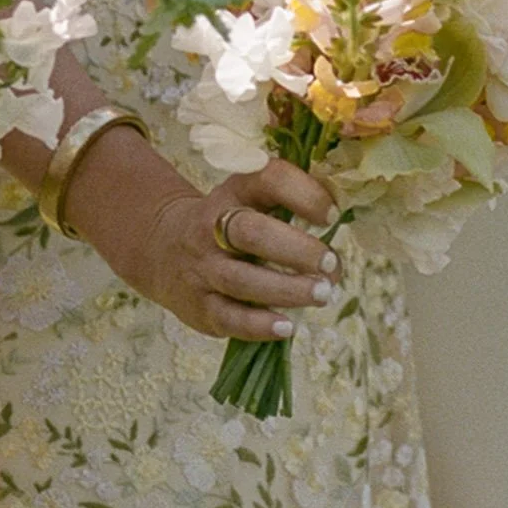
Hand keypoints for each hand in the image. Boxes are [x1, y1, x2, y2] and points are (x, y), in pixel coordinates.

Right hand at [66, 135, 341, 341]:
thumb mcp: (250, 200)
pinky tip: (287, 327)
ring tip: (324, 294)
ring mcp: (203, 268)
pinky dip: (260, 325)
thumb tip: (344, 216)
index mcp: (235, 192)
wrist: (162, 248)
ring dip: (288, 290)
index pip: (267, 180)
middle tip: (332, 265)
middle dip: (298, 250)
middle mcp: (212, 226)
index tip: (331, 215)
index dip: (303, 194)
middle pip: (251, 233)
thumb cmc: (229, 225)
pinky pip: (230, 318)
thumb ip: (291, 203)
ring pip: (242, 280)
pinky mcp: (199, 306)